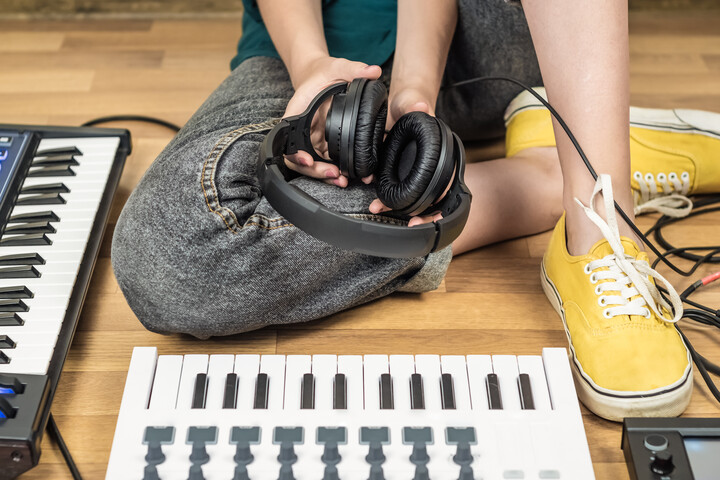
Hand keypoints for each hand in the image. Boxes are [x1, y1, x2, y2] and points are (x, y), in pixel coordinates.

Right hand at [283, 56, 380, 186]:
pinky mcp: (322, 144)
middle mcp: (301, 129)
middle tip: (334, 173)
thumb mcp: (339, 66)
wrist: (322, 77)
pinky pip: (324, 162)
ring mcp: (311, 139)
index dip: (294, 152)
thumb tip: (373, 71)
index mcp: (298, 111)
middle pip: (297, 157)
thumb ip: (355, 69)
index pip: (288, 136)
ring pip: (311, 164)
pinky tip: (347, 176)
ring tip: (342, 180)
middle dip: (313, 170)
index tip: (306, 158)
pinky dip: (333, 171)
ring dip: (323, 175)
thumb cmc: (324, 72)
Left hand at [369, 86, 446, 225]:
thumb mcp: (411, 102)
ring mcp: (420, 172)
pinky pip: (402, 193)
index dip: (442, 202)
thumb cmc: (411, 104)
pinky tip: (377, 204)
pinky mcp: (406, 175)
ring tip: (381, 210)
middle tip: (411, 224)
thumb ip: (414, 105)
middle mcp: (434, 166)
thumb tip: (421, 106)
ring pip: (417, 200)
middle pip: (435, 199)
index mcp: (442, 152)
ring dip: (402, 210)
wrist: (401, 104)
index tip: (431, 213)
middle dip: (424, 215)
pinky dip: (390, 201)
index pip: (449, 182)